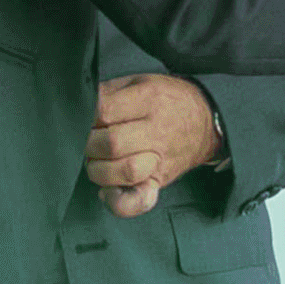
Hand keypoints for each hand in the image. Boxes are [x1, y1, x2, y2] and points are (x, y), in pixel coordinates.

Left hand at [84, 75, 222, 218]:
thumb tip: (79, 108)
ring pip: (124, 171)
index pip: (105, 111)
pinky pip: (140, 200)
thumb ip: (109, 91)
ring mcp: (160, 160)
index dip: (87, 117)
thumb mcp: (140, 81)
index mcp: (150, 99)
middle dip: (89, 143)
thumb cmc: (166, 100)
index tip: (85, 119)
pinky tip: (107, 193)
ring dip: (98, 168)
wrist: (205, 122)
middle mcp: (157, 131)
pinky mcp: (159, 181)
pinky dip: (119, 202)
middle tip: (89, 140)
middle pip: (112, 143)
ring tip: (96, 160)